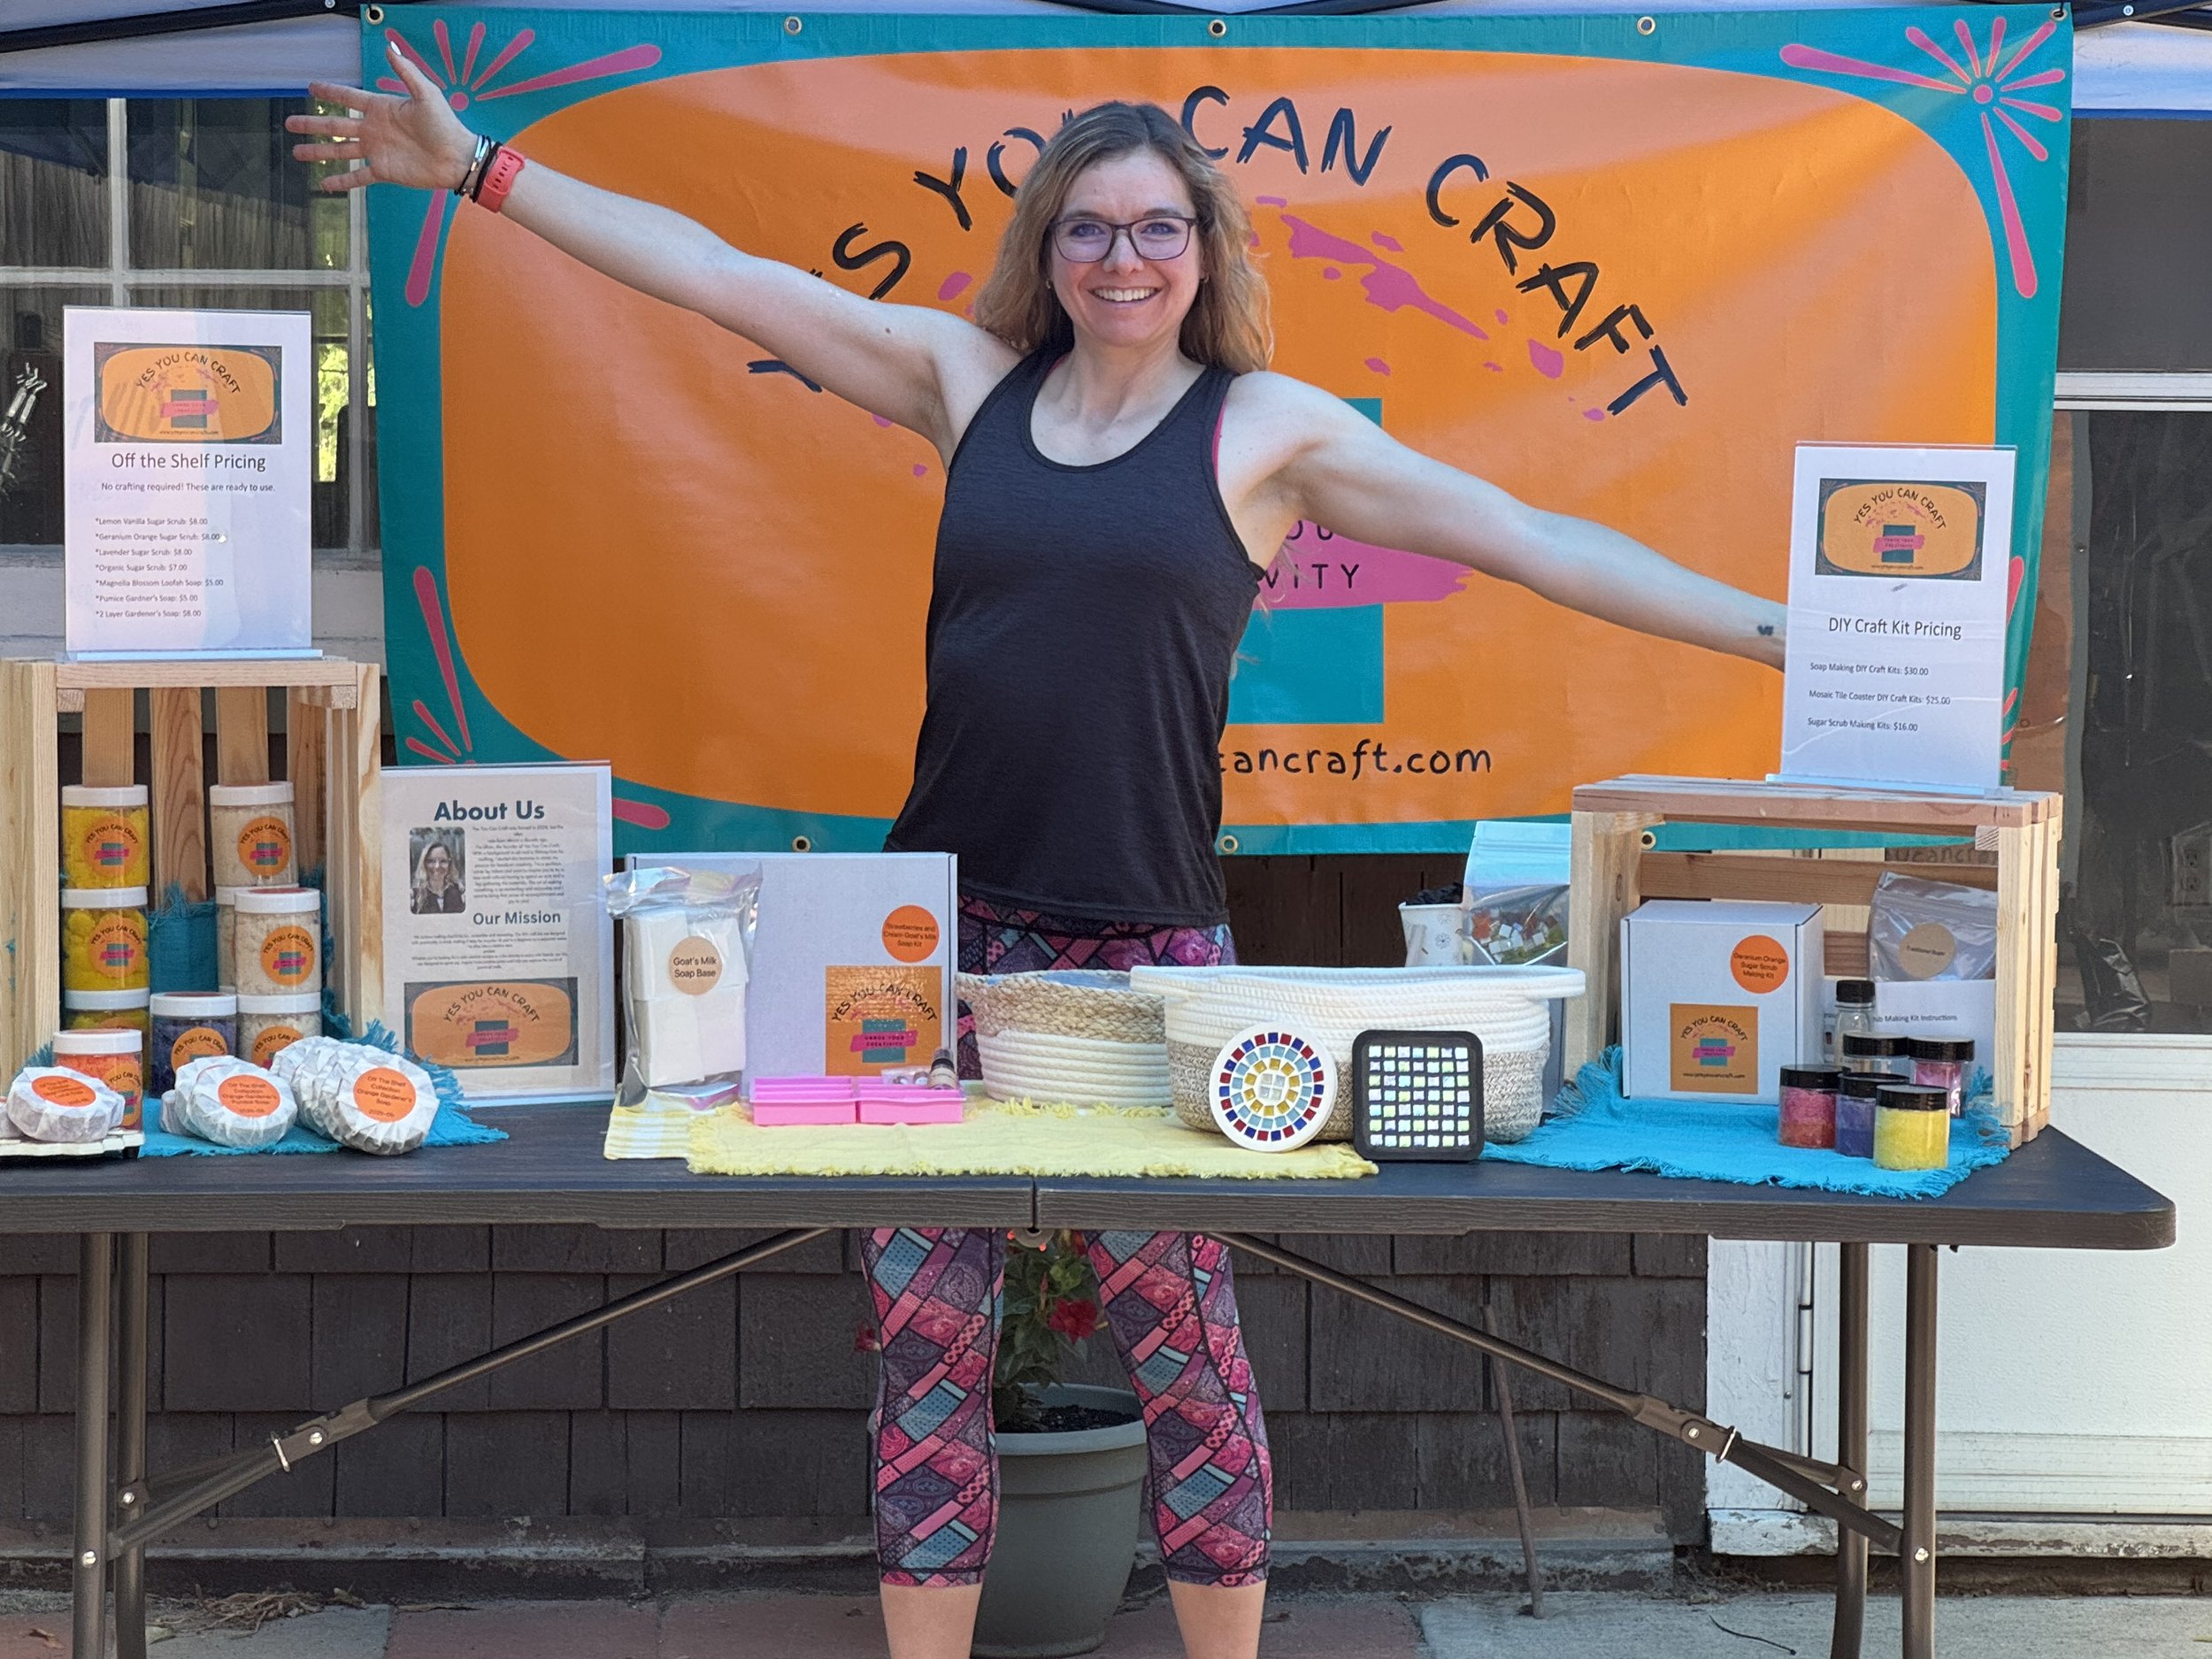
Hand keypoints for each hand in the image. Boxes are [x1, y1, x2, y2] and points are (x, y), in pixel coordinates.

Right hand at [286, 43, 476, 193]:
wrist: (457, 157)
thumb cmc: (445, 124)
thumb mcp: (426, 93)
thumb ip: (406, 71)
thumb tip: (390, 48)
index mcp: (381, 108)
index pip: (348, 98)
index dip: (330, 92)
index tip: (311, 87)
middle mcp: (374, 129)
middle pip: (335, 125)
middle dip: (312, 124)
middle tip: (289, 123)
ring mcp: (377, 151)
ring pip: (340, 151)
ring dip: (318, 152)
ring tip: (296, 152)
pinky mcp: (384, 171)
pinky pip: (358, 177)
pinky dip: (341, 182)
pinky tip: (323, 184)